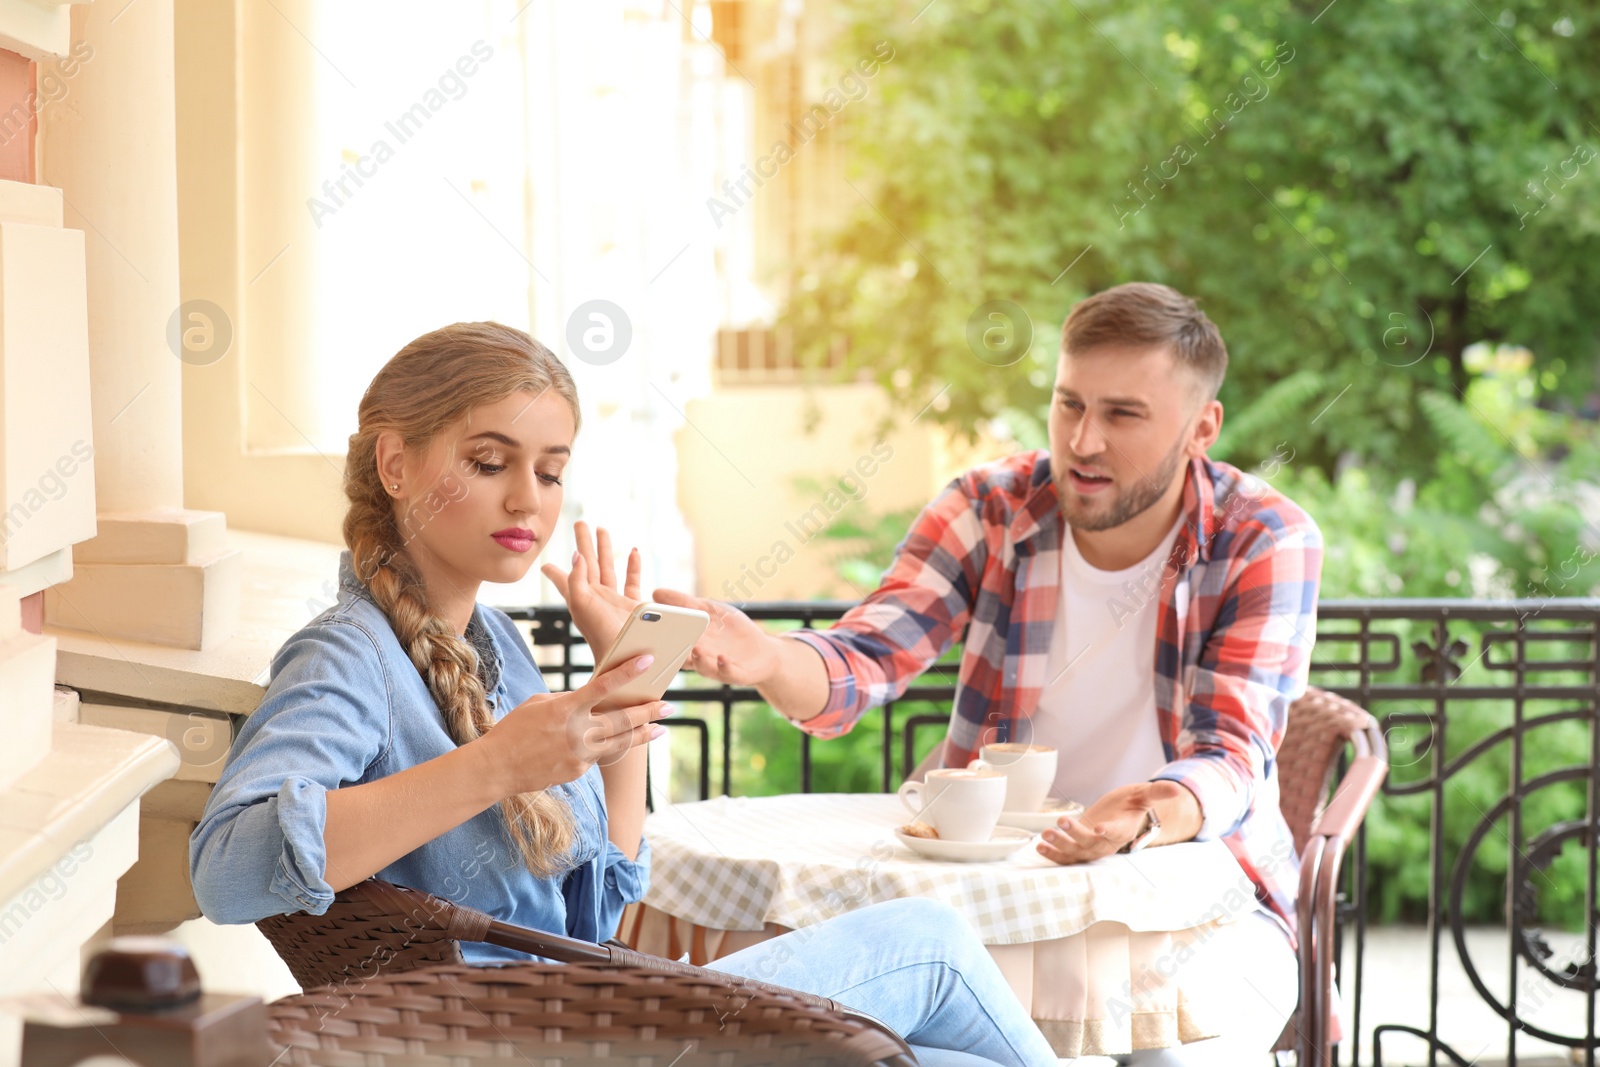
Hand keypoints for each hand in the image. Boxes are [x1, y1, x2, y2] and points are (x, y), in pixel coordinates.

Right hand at [482, 653, 672, 795]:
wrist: (497, 767)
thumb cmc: (516, 729)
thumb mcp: (539, 703)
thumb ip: (569, 700)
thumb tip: (592, 701)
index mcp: (565, 708)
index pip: (603, 686)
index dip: (628, 672)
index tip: (648, 661)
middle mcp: (576, 732)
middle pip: (622, 720)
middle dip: (648, 711)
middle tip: (668, 705)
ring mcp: (579, 754)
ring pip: (620, 742)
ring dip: (643, 734)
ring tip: (660, 727)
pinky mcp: (578, 770)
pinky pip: (601, 755)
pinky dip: (611, 746)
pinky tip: (622, 742)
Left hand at [542, 521, 640, 653]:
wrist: (625, 657)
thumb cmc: (600, 635)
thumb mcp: (582, 605)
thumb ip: (576, 579)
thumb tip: (576, 556)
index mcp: (579, 598)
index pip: (564, 578)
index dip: (554, 570)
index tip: (544, 562)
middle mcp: (595, 597)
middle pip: (587, 563)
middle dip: (583, 543)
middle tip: (579, 522)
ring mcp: (614, 600)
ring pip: (609, 567)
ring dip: (606, 549)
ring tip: (602, 528)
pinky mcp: (633, 605)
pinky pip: (632, 580)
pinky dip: (633, 565)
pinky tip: (633, 551)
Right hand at [652, 588, 780, 685]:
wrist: (763, 651)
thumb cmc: (732, 630)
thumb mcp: (708, 610)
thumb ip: (684, 602)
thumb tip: (655, 592)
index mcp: (687, 644)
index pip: (667, 643)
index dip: (655, 639)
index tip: (642, 629)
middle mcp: (699, 659)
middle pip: (681, 657)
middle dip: (672, 651)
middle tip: (663, 642)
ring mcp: (716, 668)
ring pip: (702, 667)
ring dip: (698, 659)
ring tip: (694, 648)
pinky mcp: (735, 675)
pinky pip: (727, 673)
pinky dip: (723, 666)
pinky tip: (722, 657)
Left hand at [1037, 781, 1186, 864]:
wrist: (1118, 817)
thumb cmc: (1130, 804)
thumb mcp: (1142, 794)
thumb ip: (1156, 793)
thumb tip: (1176, 789)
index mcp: (1123, 830)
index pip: (1117, 833)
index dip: (1108, 831)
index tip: (1100, 828)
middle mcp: (1106, 843)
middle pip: (1091, 844)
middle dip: (1075, 835)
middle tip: (1061, 821)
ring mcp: (1092, 849)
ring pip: (1076, 853)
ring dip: (1060, 846)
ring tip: (1045, 834)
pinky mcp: (1079, 849)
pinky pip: (1066, 857)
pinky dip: (1053, 854)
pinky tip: (1040, 846)